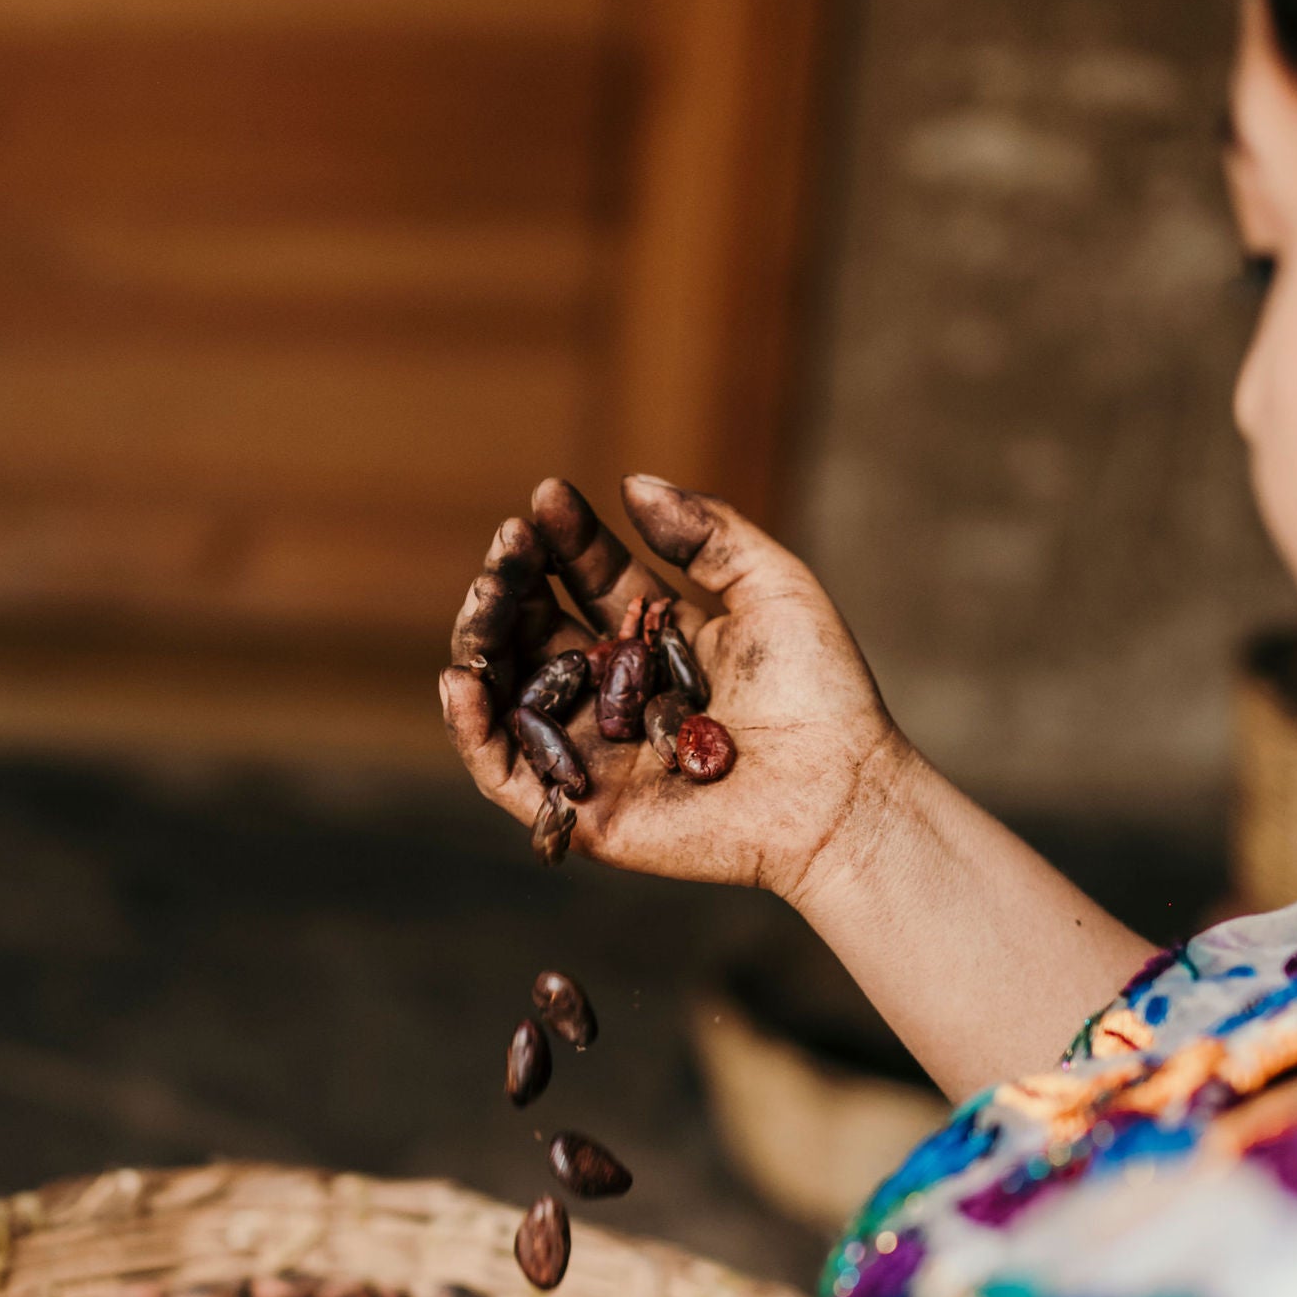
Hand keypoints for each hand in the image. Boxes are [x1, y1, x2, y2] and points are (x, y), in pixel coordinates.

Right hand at [442, 473, 913, 904]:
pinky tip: (461, 677)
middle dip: (512, 582)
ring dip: (482, 639)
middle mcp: (616, 696)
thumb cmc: (820, 694)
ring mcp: (593, 753)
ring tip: (486, 594)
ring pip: (508, 692)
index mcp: (657, 643)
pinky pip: (504, 771)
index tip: (550, 497)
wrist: (835, 791)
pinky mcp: (580, 811)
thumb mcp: (772, 585)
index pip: (589, 582)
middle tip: (511, 544)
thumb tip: (632, 485)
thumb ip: (707, 531)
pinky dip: (470, 729)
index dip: (564, 540)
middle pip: (537, 632)